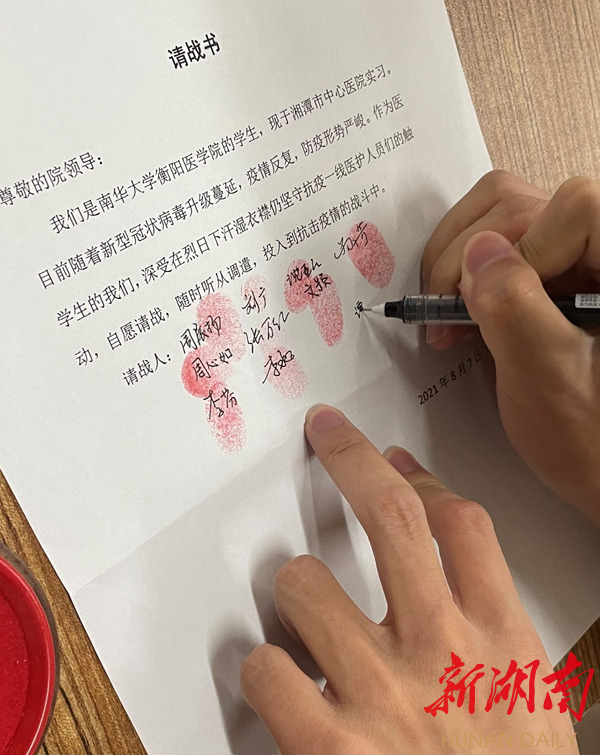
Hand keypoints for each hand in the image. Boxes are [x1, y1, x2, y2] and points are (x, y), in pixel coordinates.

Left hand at [241, 406, 577, 753]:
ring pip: (303, 584)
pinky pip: (265, 666)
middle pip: (389, 517)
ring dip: (295, 590)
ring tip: (306, 616)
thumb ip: (487, 620)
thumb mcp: (528, 695)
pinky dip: (264, 665)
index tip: (392, 462)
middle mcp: (441, 651)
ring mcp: (381, 696)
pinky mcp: (327, 746)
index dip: (420, 477)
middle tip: (328, 434)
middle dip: (351, 459)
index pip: (459, 521)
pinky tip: (283, 681)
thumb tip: (442, 561)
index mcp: (500, 640)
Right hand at [422, 170, 599, 522]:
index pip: (573, 209)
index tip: (489, 302)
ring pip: (511, 220)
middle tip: (447, 308)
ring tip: (451, 313)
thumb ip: (515, 308)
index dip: (523, 249)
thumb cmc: (595, 442)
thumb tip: (478, 252)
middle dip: (470, 253)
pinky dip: (474, 277)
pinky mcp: (561, 280)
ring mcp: (582, 265)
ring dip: (464, 261)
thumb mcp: (548, 380)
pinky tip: (467, 315)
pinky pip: (508, 251)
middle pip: (528, 205)